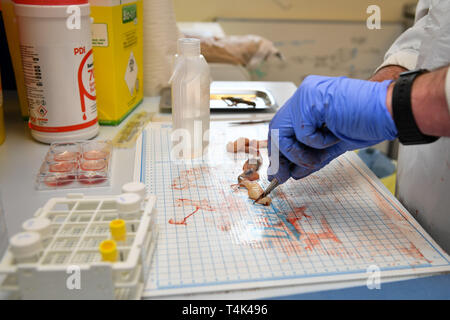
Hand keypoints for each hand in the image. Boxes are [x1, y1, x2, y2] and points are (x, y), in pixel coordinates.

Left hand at [268, 75, 397, 183]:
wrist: (389, 110)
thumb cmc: (368, 122)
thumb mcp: (332, 145)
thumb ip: (312, 157)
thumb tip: (294, 173)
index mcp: (308, 103)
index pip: (282, 128)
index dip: (279, 152)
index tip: (281, 172)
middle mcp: (304, 96)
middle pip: (275, 131)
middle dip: (280, 158)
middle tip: (285, 176)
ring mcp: (305, 96)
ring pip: (282, 133)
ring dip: (300, 153)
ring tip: (320, 154)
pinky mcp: (310, 100)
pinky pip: (301, 133)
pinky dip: (317, 143)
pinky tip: (334, 134)